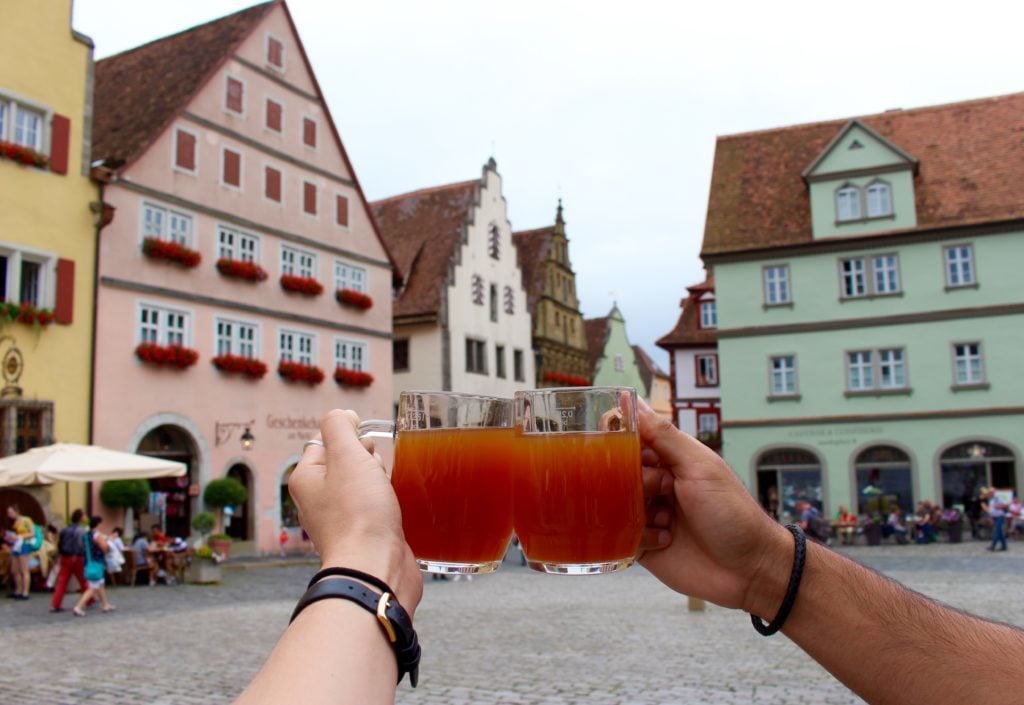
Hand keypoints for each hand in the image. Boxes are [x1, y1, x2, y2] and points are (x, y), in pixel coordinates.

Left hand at [289, 409, 421, 614]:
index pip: (322, 441)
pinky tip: (396, 504)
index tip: (365, 439)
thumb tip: (342, 415)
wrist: (376, 568)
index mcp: (306, 480)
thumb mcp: (347, 456)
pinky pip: (375, 506)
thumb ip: (339, 427)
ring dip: (379, 479)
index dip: (347, 434)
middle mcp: (319, 500)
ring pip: (362, 484)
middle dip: (366, 457)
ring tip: (386, 489)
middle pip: (344, 462)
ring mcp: (342, 520)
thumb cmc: (359, 515)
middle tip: (374, 468)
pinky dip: (387, 500)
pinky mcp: (365, 535)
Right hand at [636, 400, 790, 616]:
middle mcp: (655, 485)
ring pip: (613, 503)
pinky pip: (618, 535)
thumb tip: (632, 401)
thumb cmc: (732, 512)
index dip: (622, 442)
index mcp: (669, 460)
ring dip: (637, 509)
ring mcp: (647, 515)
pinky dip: (639, 536)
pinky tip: (666, 540)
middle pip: (616, 471)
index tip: (622, 447)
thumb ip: (663, 435)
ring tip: (668, 520)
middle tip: (664, 490)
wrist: (749, 570)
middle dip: (636, 479)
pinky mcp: (641, 545)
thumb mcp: (699, 466)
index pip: (629, 440)